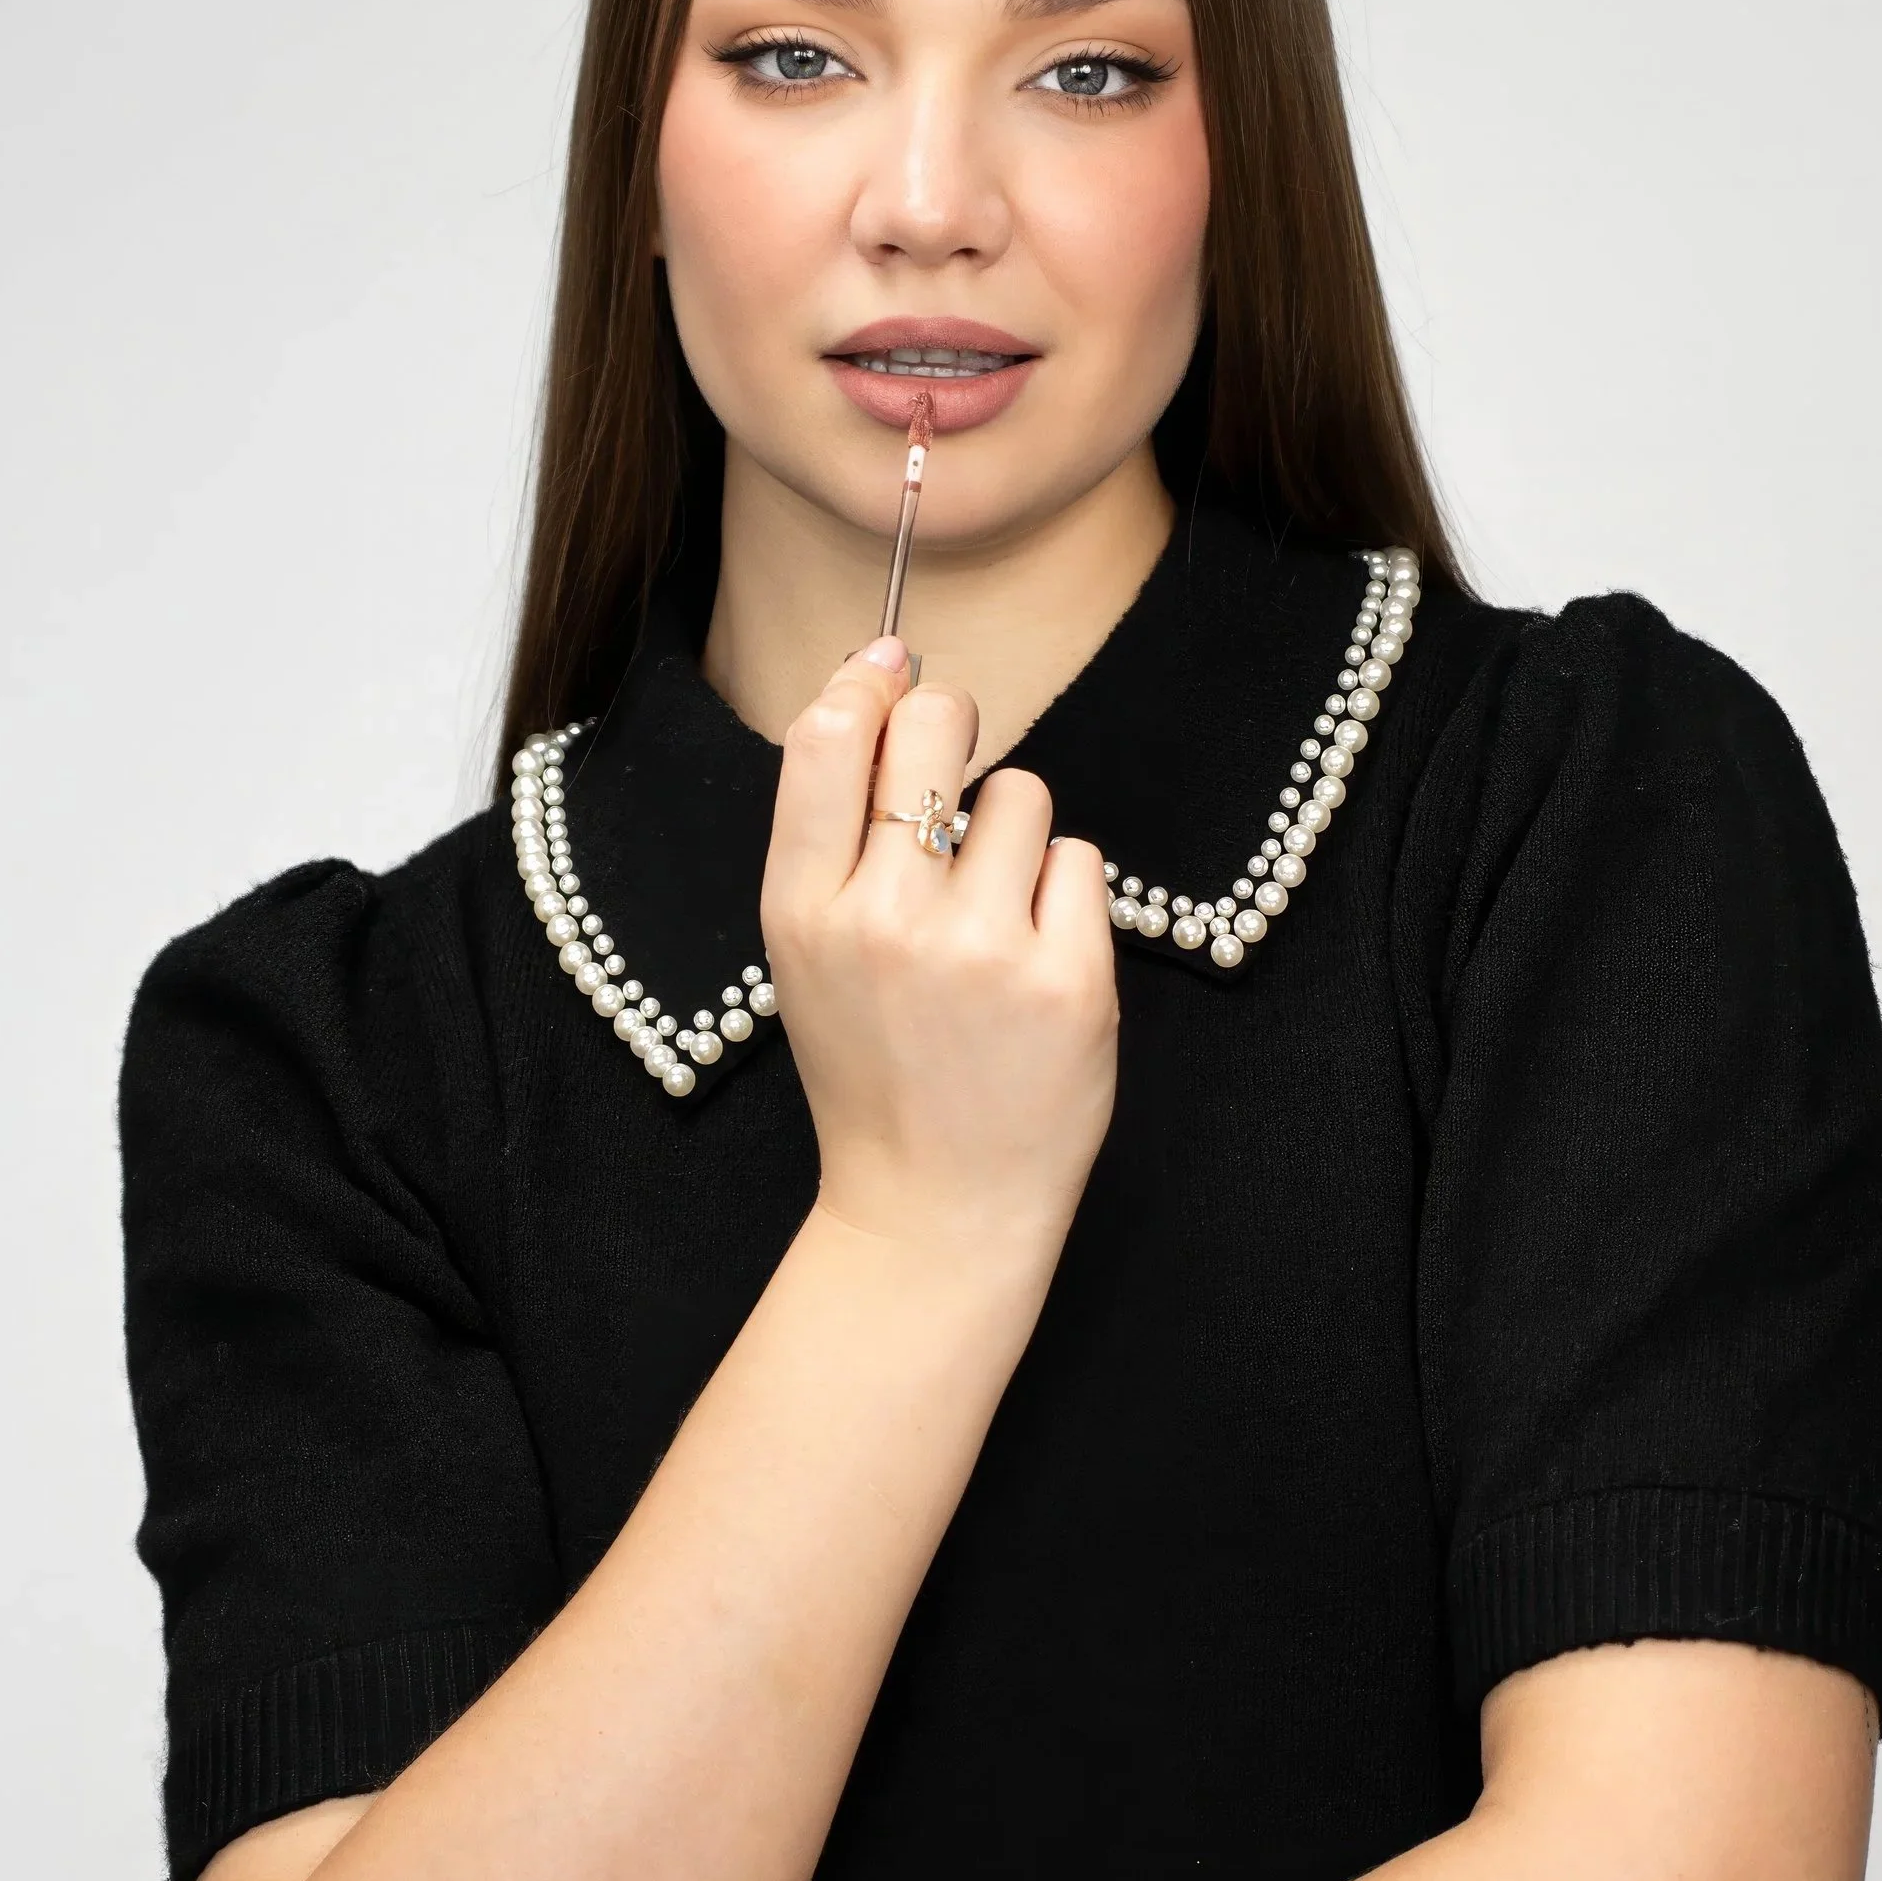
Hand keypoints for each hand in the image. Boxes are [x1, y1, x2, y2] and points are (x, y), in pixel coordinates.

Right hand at [760, 640, 1117, 1251]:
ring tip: (993, 912)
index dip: (865, 683)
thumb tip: (878, 678)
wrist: (935, 1209)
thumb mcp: (809, 953)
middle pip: (934, 727)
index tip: (889, 671)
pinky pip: (1080, 862)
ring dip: (1016, 834)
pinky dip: (1064, 897)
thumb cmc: (874, 1066)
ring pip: (1022, 794)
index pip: (824, 738)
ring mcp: (981, 950)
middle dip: (950, 723)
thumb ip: (830, 832)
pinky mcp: (1068, 980)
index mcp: (801, 911)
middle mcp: (886, 921)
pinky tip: (1035, 958)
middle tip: (953, 775)